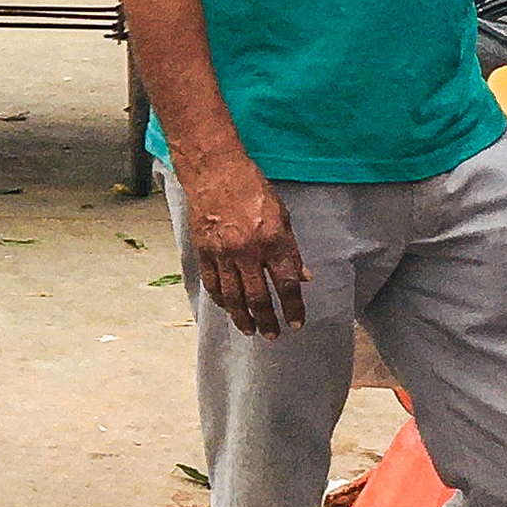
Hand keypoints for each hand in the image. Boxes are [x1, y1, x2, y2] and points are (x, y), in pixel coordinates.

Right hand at [178, 154, 308, 337]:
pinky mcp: (203, 251)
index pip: (287, 284)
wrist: (215, 172)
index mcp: (273, 240)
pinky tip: (228, 308)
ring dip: (243, 317)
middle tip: (273, 334)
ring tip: (250, 330)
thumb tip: (302, 276)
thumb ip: (291, 249)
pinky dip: (220, 300)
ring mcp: (223, 253)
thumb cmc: (252, 188)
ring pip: (233, 296)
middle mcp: (248, 251)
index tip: (296, 322)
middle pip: (259, 297)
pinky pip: (212, 283)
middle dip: (268, 320)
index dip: (293, 307)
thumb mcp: (283, 215)